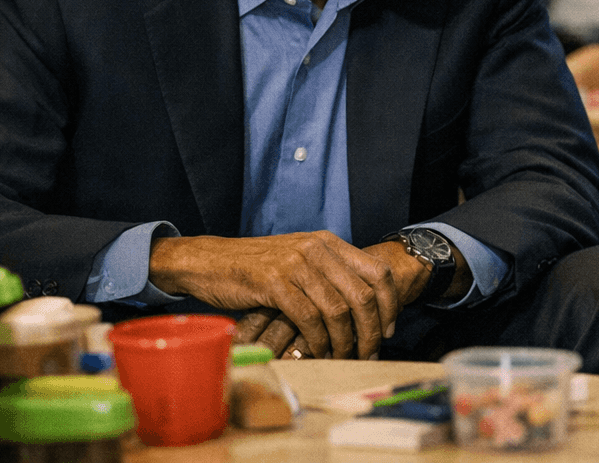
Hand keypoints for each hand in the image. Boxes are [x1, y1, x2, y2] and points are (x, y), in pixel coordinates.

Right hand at [149, 231, 427, 359]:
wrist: (209, 261)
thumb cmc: (256, 266)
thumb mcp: (299, 259)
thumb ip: (329, 273)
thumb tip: (362, 307)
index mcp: (328, 242)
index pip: (377, 271)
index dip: (389, 303)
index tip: (389, 328)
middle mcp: (317, 249)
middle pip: (362, 294)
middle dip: (371, 329)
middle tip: (370, 351)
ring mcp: (296, 264)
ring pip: (338, 309)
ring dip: (345, 340)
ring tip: (344, 356)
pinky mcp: (274, 283)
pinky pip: (308, 317)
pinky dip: (318, 339)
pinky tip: (318, 351)